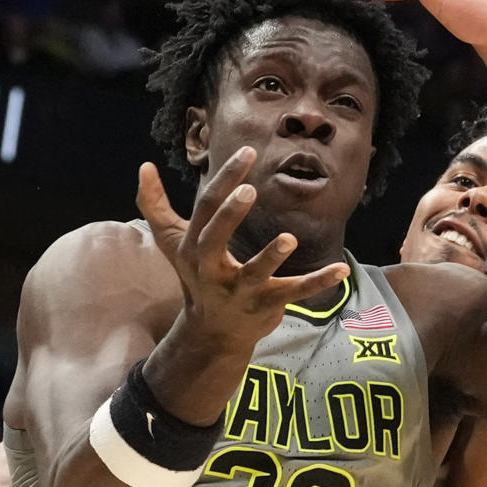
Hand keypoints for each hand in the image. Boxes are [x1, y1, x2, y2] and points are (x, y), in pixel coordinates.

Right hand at [136, 149, 349, 355]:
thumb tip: (144, 166)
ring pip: (256, 274)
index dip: (226, 179)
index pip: (207, 207)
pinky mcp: (266, 306)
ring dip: (271, 257)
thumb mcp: (173, 243)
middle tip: (250, 190)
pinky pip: (295, 293)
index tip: (247, 153)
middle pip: (217, 238)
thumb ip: (156, 205)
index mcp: (195, 246)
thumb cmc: (197, 276)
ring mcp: (240, 290)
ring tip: (289, 237)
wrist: (211, 332)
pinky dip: (319, 281)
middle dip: (231, 215)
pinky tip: (343, 268)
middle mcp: (212, 269)